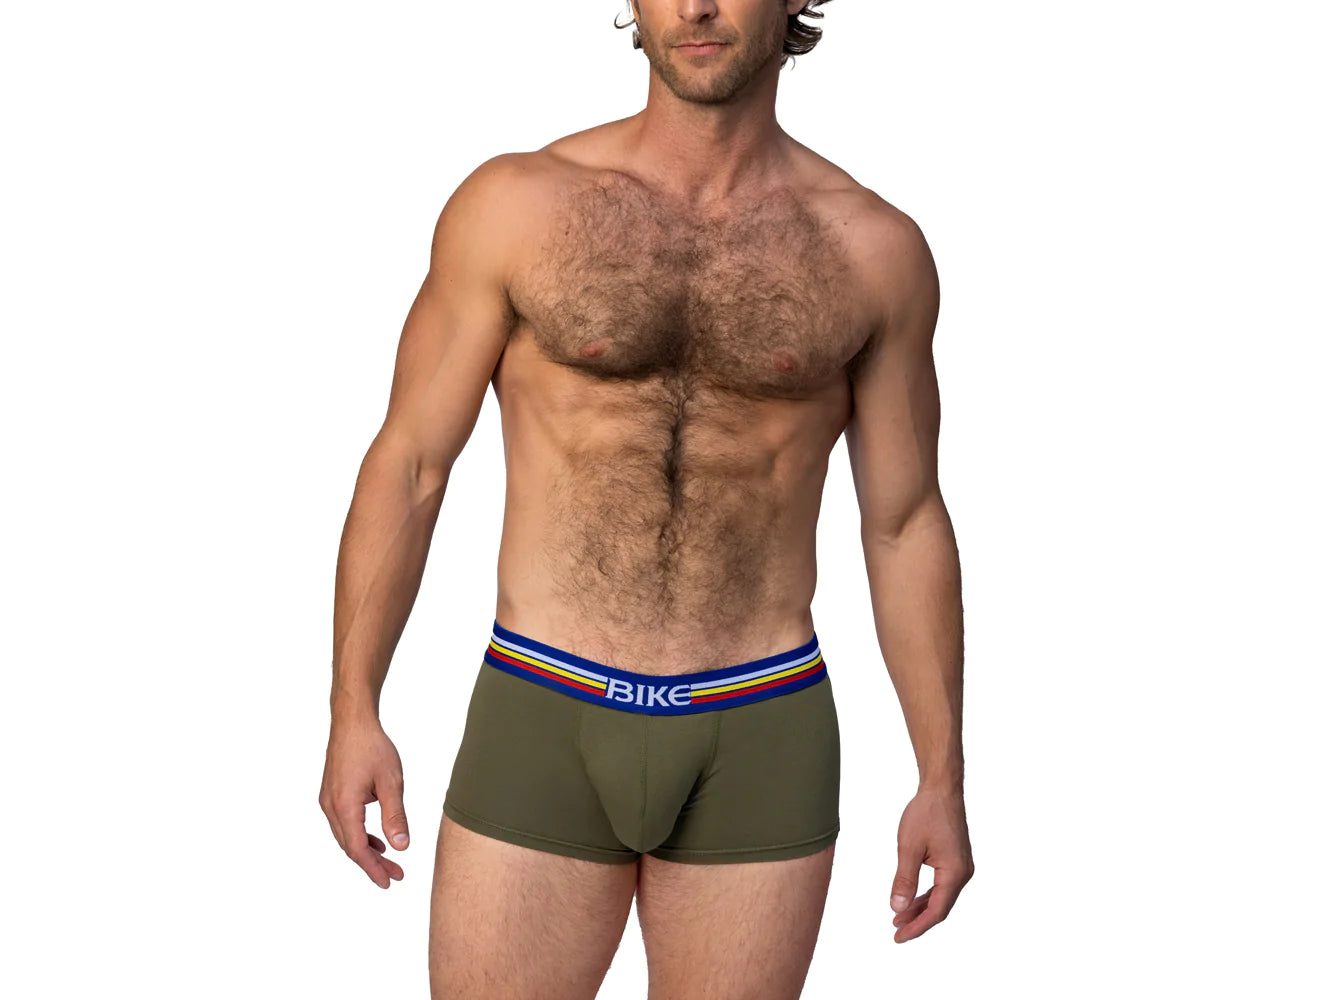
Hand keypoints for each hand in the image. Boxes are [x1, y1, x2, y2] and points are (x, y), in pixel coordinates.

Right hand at [319, 711, 409, 887]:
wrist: (352, 721)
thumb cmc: (373, 747)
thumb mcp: (391, 782)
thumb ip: (395, 817)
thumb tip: (401, 847)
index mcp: (344, 806)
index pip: (358, 849)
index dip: (373, 869)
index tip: (389, 882)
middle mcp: (330, 807)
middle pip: (351, 847)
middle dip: (373, 864)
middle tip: (396, 876)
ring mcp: (328, 800)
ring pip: (346, 836)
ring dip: (367, 850)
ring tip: (389, 862)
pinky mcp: (331, 794)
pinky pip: (344, 823)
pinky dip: (360, 835)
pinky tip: (376, 840)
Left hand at [890, 784, 973, 941]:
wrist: (941, 789)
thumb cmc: (926, 813)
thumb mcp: (909, 848)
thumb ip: (904, 880)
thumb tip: (898, 909)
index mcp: (955, 873)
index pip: (936, 911)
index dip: (917, 926)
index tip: (898, 936)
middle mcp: (963, 873)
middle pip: (940, 907)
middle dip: (918, 921)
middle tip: (896, 931)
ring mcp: (962, 867)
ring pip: (941, 897)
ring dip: (921, 908)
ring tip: (899, 918)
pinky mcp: (956, 860)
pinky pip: (942, 885)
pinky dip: (927, 895)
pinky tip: (912, 900)